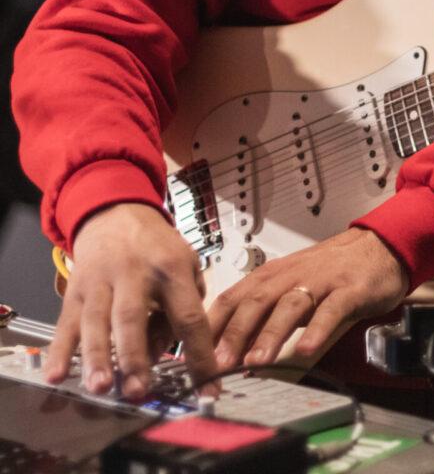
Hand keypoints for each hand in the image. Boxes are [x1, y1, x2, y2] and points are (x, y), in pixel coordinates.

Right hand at [44, 203, 216, 398]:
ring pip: (97, 320)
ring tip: (101, 387)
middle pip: (133, 316)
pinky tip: (57, 374)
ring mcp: (102, 281)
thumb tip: (164, 354)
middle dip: (134, 356)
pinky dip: (60, 350)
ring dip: (97, 356)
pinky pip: (66, 322)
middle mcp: (135, 273)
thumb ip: (185, 307)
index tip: (206, 390)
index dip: (198, 354)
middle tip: (138, 390)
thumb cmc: (157, 247)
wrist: (116, 212)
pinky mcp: (76, 289)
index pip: (189, 315)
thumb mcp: (186, 263)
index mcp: (172, 268)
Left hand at [208, 227, 408, 368]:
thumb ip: (265, 317)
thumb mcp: (291, 289)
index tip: (194, 354)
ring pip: (289, 306)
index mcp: (272, 275)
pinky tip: (306, 350)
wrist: (377, 247)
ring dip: (270, 334)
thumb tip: (232, 351)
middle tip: (217, 364)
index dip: (212, 325)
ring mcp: (320, 282)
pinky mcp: (348, 290)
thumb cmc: (329, 272)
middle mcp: (291, 276)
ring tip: (255, 361)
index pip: (233, 297)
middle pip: (256, 301)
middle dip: (234, 333)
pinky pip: (330, 310)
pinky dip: (317, 330)